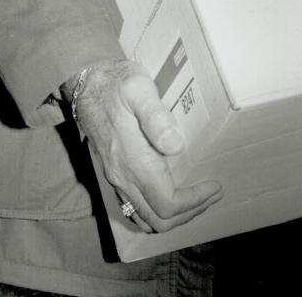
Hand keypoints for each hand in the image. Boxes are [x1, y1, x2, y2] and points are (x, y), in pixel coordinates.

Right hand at [63, 59, 221, 233]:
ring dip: (174, 216)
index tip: (214, 186)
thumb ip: (157, 117)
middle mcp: (121, 176)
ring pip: (145, 218)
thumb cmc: (116, 82)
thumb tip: (176, 146)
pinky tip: (171, 194)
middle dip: (190, 212)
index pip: (166, 202)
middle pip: (158, 219)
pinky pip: (134, 208)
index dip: (194, 201)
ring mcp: (115, 178)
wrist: (86, 82)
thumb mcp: (138, 89)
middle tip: (212, 195)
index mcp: (131, 159)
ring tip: (197, 199)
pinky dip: (156, 211)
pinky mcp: (113, 174)